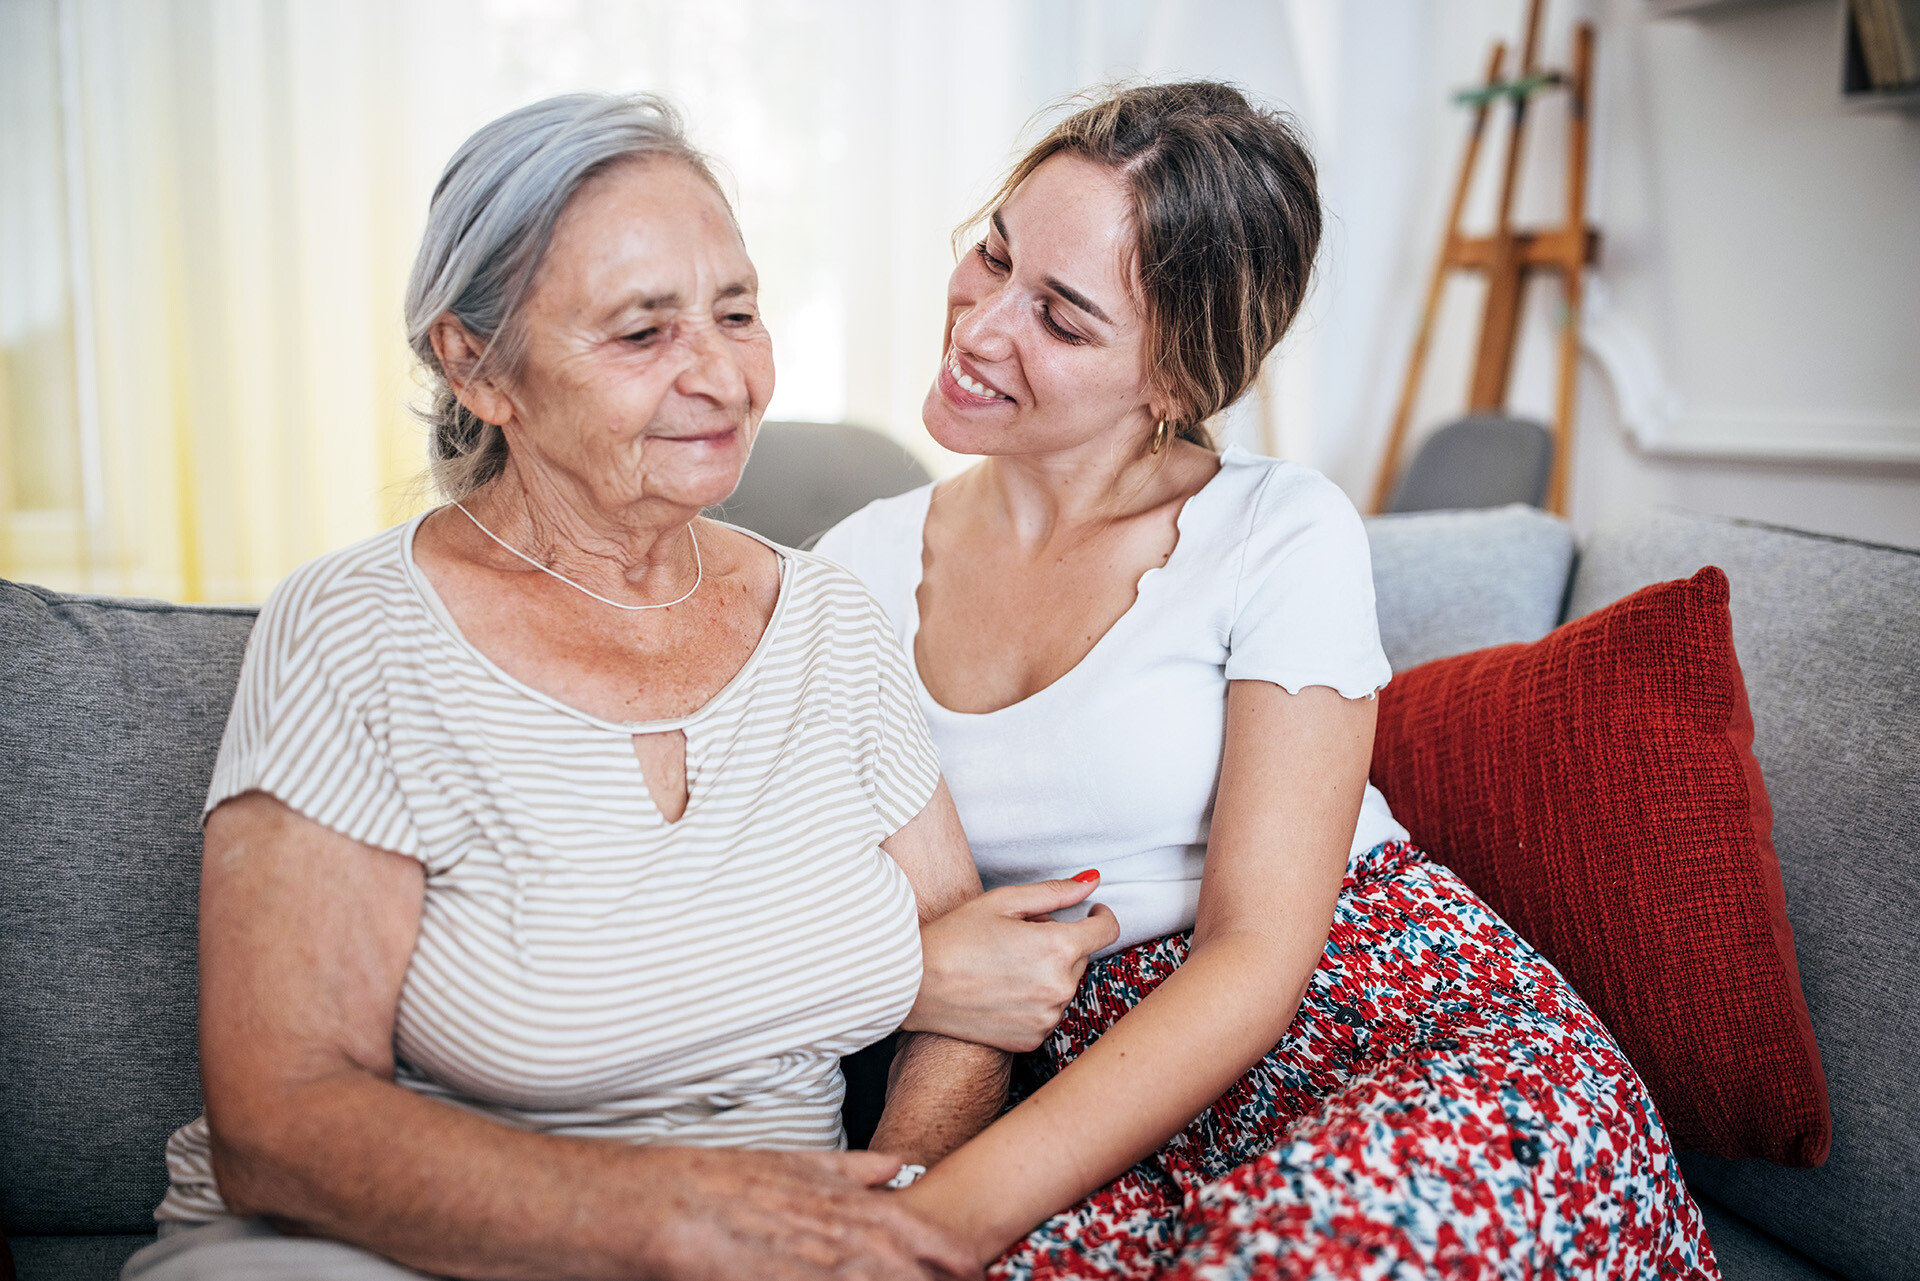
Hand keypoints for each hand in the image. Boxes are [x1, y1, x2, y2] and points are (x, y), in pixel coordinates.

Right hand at [636, 1147, 980, 1280]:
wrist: (602, 1198)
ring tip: (937, 1279)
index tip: (974, 1259)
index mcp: (801, 1188)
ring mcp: (760, 1238)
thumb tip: (897, 1166)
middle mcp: (788, 1211)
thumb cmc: (676, 1188)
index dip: (931, 1242)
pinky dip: (822, 1279)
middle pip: (872, 1243)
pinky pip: (789, 1274)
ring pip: (839, 1263)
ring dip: (886, 1274)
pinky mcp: (728, 1264)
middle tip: (974, 1272)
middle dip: (926, 1264)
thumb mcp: (764, 1166)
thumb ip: (832, 1169)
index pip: (881, 1217)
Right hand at [905, 876, 1120, 1050]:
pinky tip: (1001, 991)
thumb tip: (1093, 882)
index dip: (1102, 917)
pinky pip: (1047, 1013)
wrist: (914, 986)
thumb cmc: (954, 936)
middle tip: (1018, 937)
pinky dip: (1034, 1001)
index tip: (1091, 913)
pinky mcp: (1031, 1040)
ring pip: (1064, 986)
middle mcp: (1059, 987)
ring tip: (1004, 965)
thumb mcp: (1003, 901)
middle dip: (1060, 943)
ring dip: (1048, 973)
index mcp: (1057, 948)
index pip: (1106, 931)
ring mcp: (1046, 1018)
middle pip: (1080, 957)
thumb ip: (1055, 892)